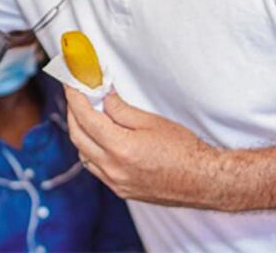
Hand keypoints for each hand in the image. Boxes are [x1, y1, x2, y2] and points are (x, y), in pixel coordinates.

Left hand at [65, 86, 222, 208]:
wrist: (204, 180)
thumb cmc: (185, 150)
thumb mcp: (152, 122)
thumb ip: (121, 110)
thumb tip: (102, 98)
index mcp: (121, 149)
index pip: (86, 118)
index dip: (75, 98)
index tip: (71, 85)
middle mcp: (114, 169)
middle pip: (77, 137)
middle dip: (73, 113)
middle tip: (76, 96)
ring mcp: (116, 183)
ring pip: (83, 155)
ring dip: (80, 133)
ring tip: (87, 114)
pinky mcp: (122, 191)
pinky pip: (95, 168)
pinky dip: (90, 151)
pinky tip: (99, 139)